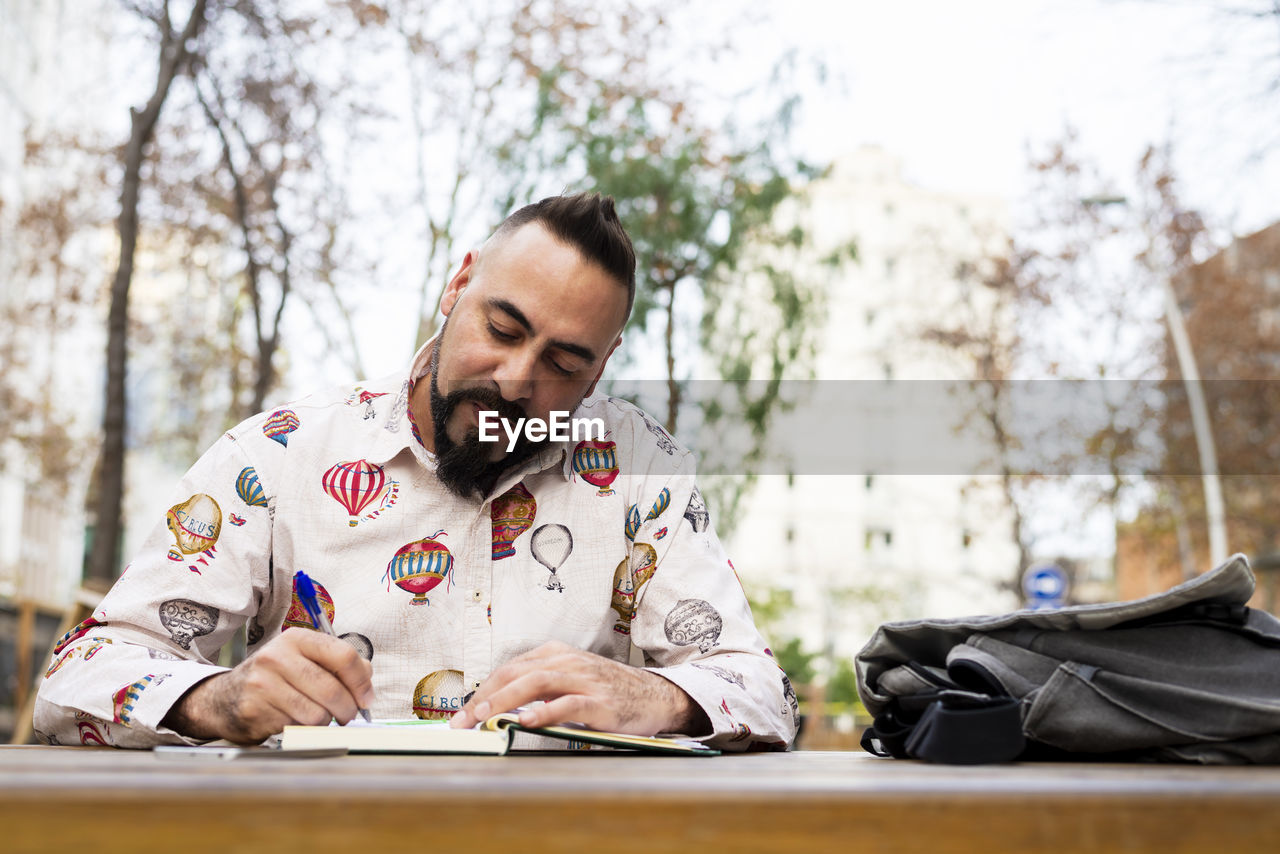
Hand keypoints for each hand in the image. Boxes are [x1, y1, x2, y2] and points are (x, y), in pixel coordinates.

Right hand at [161, 629, 374, 743]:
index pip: (344, 656)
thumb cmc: (273, 679)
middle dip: (348, 709)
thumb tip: (367, 681)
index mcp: (296, 639)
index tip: (366, 698)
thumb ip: (338, 665)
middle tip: (348, 716)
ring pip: (317, 713)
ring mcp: (263, 684)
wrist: (222, 699)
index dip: (361, 681)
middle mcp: (278, 657)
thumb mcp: (303, 661)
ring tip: (321, 719)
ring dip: (326, 722)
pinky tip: (295, 722)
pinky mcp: (254, 710)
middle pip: (332, 689)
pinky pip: (296, 727)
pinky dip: (304, 730)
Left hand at [448, 641, 709, 735]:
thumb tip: (498, 709)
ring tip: (484, 716)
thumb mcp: (570, 679)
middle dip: (485, 696)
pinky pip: (567, 704)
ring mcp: (584, 679)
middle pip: (516, 673)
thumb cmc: (607, 691)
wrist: (654, 695)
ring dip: (506, 700)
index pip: (509, 669)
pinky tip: (526, 721)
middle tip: (463, 721)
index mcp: (555, 654)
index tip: (461, 715)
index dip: (481, 691)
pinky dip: (544, 712)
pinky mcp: (599, 701)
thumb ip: (539, 688)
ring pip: (537, 682)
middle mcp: (567, 661)